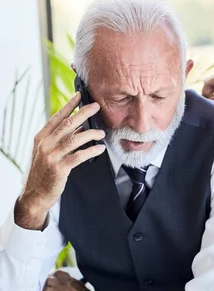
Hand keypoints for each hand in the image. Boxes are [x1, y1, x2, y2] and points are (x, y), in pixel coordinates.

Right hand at [15, 91, 105, 229]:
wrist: (35, 195)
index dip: (69, 105)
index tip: (80, 95)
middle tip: (96, 106)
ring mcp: (51, 156)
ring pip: (73, 139)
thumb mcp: (48, 152)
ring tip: (101, 132)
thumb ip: (62, 139)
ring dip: (90, 133)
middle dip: (83, 113)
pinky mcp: (59, 169)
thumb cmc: (44, 173)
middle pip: (67, 124)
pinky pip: (78, 156)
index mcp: (41, 138)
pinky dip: (90, 150)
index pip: (57, 117)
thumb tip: (81, 126)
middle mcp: (45, 144)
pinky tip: (99, 148)